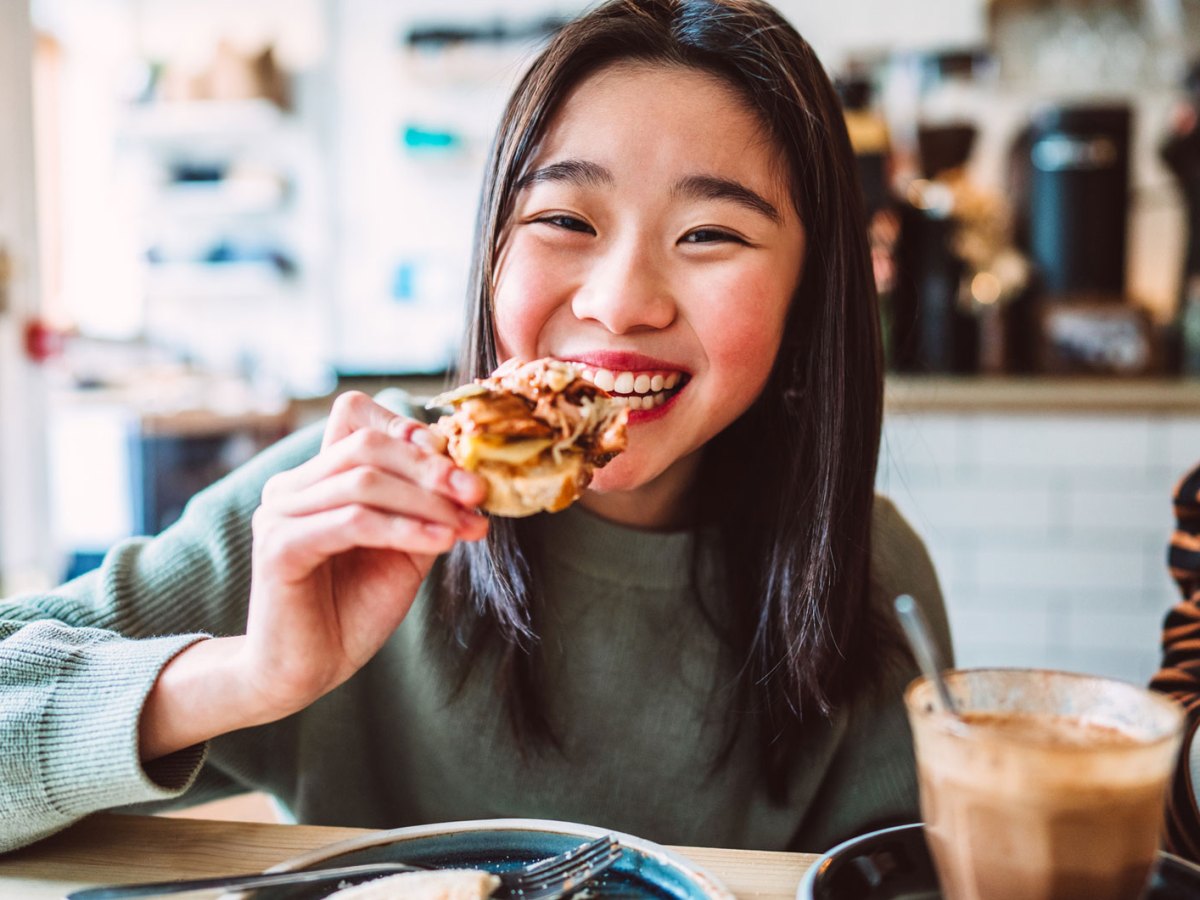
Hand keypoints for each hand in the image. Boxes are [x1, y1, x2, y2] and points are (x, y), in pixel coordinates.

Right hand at [138, 392, 486, 759]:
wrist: (307, 670)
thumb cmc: (353, 608)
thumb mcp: (404, 550)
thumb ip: (425, 509)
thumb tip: (468, 476)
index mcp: (318, 476)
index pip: (354, 414)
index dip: (405, 425)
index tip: (457, 458)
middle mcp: (291, 485)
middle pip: (368, 444)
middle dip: (432, 466)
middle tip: (478, 491)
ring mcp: (279, 513)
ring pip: (364, 480)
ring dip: (428, 500)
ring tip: (469, 524)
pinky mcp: (280, 547)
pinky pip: (353, 521)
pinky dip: (405, 527)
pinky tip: (442, 541)